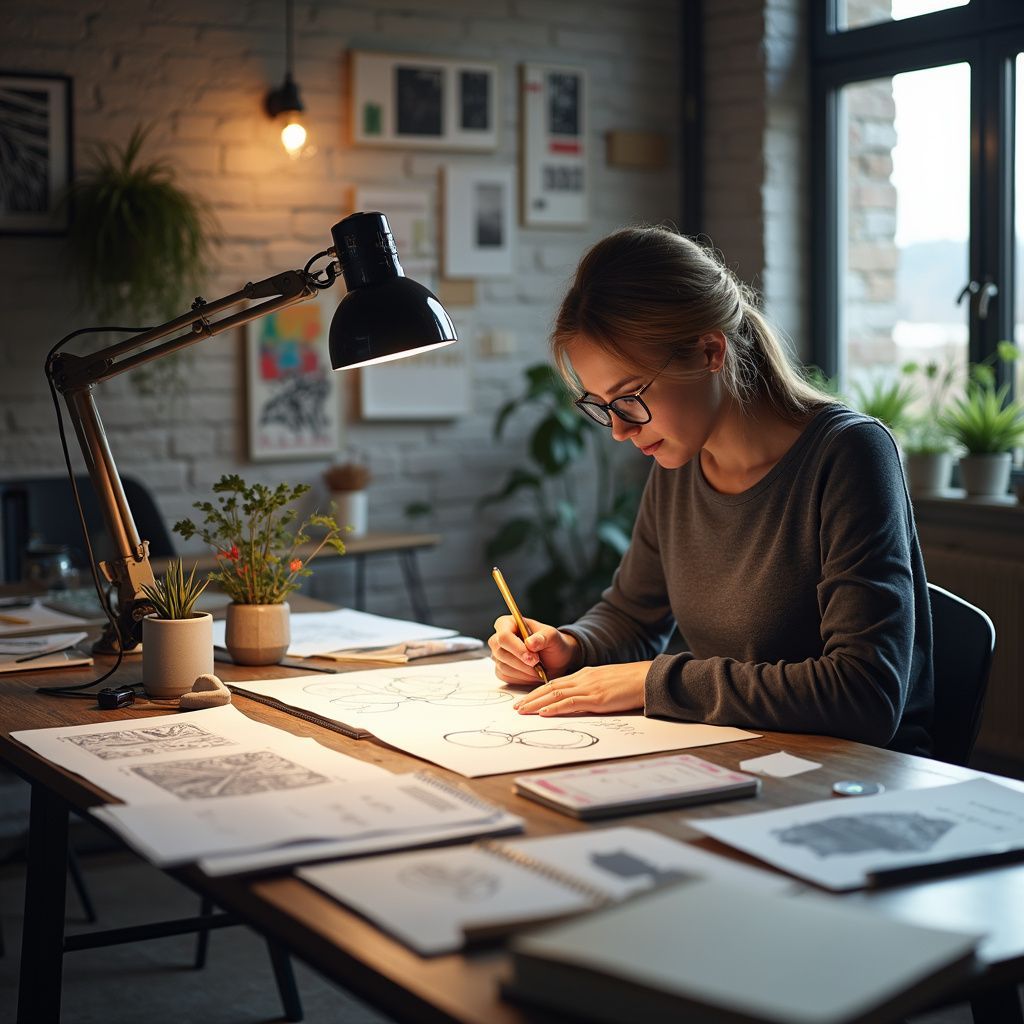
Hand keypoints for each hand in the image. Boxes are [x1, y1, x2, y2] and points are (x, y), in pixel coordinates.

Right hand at [487, 616, 581, 683]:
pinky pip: (506, 676)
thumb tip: (530, 642)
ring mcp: (497, 655)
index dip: (517, 648)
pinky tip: (532, 674)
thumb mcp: (553, 637)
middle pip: (501, 653)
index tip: (533, 658)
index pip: (503, 636)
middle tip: (539, 664)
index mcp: (507, 623)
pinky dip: (522, 678)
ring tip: (539, 669)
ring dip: (524, 672)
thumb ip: (543, 637)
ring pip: (503, 667)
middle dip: (522, 662)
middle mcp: (498, 638)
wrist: (554, 660)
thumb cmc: (552, 644)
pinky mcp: (500, 670)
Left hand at [512, 662, 649, 715]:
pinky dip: (555, 707)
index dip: (538, 691)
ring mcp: (589, 688)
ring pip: (555, 694)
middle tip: (517, 707)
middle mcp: (583, 679)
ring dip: (536, 703)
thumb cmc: (630, 682)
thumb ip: (591, 689)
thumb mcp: (605, 682)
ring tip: (522, 711)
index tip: (526, 699)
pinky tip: (544, 712)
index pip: (555, 682)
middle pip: (550, 687)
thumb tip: (578, 701)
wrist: (647, 678)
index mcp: (585, 674)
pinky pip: (571, 702)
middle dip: (531, 697)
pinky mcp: (597, 698)